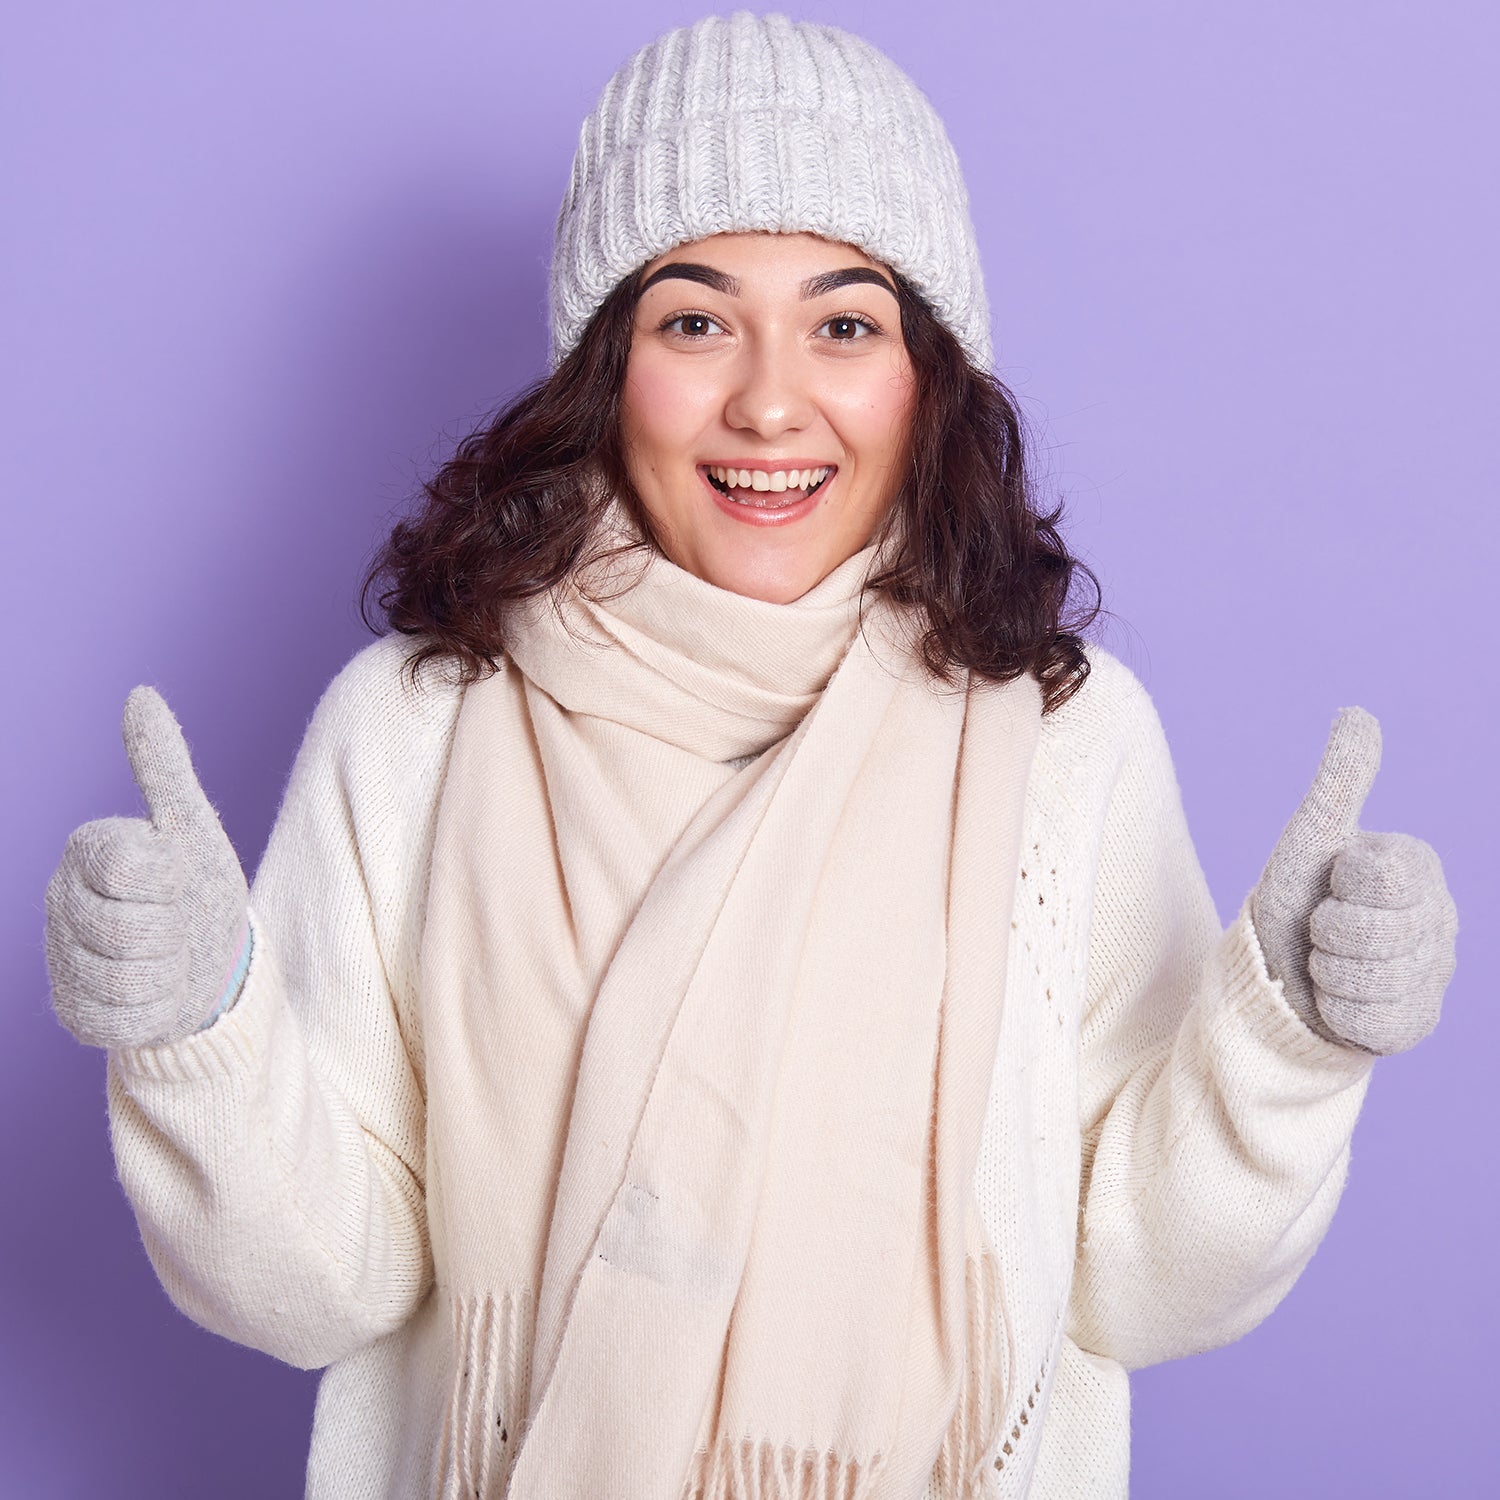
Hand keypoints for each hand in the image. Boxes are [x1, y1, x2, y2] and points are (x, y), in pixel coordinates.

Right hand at [45, 687, 250, 1048]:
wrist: (210, 958)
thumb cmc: (197, 884)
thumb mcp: (191, 825)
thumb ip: (163, 765)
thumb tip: (139, 693)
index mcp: (87, 851)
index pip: (126, 868)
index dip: (171, 879)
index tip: (179, 877)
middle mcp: (61, 902)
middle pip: (126, 928)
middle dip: (174, 929)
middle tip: (180, 922)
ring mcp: (61, 959)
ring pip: (125, 977)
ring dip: (168, 971)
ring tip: (170, 956)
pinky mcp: (74, 1012)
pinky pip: (121, 1020)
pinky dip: (156, 1009)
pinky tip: (158, 991)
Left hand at [1250, 707, 1456, 1055]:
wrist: (1283, 968)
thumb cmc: (1300, 895)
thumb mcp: (1311, 837)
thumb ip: (1340, 782)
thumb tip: (1356, 713)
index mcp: (1418, 868)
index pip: (1379, 878)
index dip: (1339, 884)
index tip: (1334, 884)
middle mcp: (1440, 919)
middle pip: (1369, 934)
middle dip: (1326, 931)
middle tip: (1324, 928)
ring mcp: (1435, 974)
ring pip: (1367, 980)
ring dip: (1327, 972)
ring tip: (1328, 961)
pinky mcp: (1418, 1023)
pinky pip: (1371, 1022)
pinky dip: (1338, 1011)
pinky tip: (1340, 997)